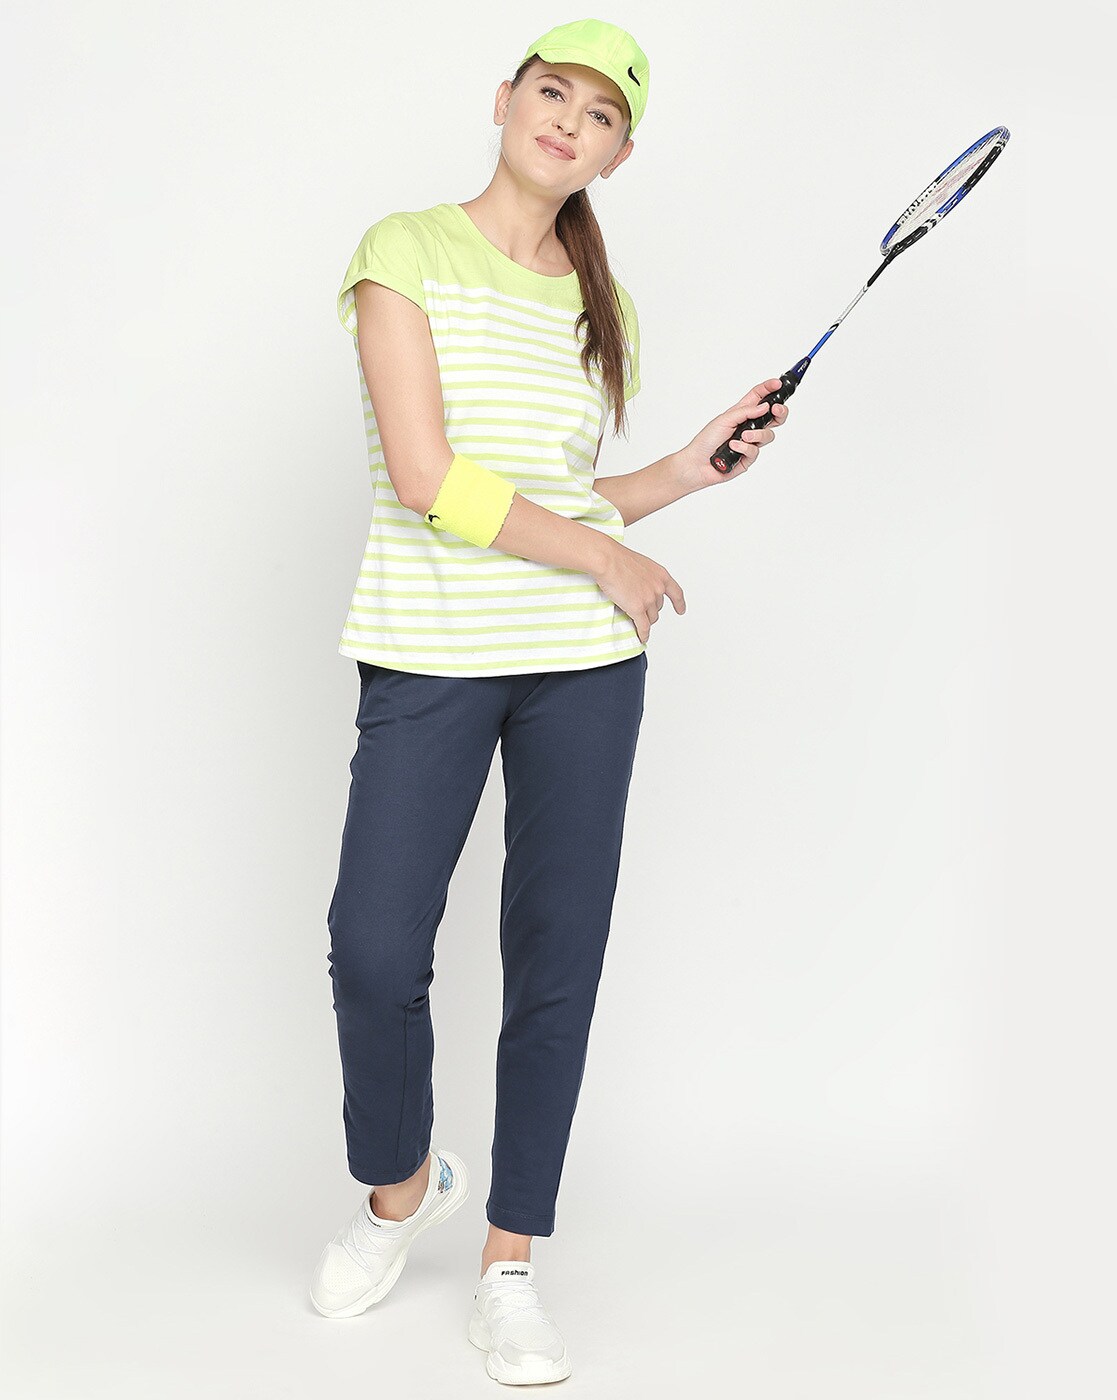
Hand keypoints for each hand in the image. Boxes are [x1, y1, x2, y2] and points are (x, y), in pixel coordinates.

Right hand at [593, 540, 685, 644]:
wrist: (608, 561)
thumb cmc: (618, 559)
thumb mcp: (640, 565)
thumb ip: (645, 577)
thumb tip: (641, 587)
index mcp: (661, 575)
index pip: (676, 593)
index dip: (679, 603)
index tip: (681, 610)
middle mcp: (658, 588)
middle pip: (659, 608)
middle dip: (651, 611)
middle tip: (641, 612)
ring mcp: (649, 599)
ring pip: (651, 618)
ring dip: (645, 621)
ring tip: (637, 623)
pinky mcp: (638, 609)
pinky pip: (643, 627)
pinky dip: (644, 634)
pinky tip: (642, 637)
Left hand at [674, 379, 789, 491]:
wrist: (697, 464)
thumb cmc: (706, 440)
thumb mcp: (724, 419)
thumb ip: (746, 412)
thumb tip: (765, 407)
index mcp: (742, 413)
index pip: (759, 397)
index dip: (769, 389)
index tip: (779, 384)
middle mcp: (748, 427)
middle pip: (773, 417)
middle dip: (779, 412)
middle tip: (776, 410)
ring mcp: (750, 442)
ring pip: (768, 435)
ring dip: (757, 435)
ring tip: (743, 436)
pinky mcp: (748, 457)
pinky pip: (755, 451)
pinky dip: (744, 448)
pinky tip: (733, 448)